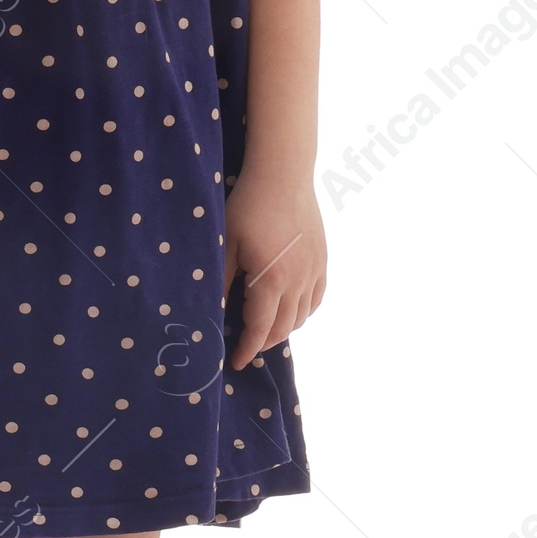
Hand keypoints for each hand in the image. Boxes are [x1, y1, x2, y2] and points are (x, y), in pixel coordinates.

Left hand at [222, 169, 326, 370]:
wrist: (283, 175)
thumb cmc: (248, 206)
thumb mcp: (226, 245)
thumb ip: (221, 282)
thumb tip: (214, 313)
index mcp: (271, 280)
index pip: (260, 329)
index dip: (248, 349)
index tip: (236, 362)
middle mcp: (298, 281)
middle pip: (283, 328)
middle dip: (263, 344)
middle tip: (245, 346)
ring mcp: (314, 271)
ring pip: (302, 316)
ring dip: (282, 329)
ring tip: (263, 329)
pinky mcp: (322, 259)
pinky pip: (316, 298)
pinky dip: (303, 312)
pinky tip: (290, 310)